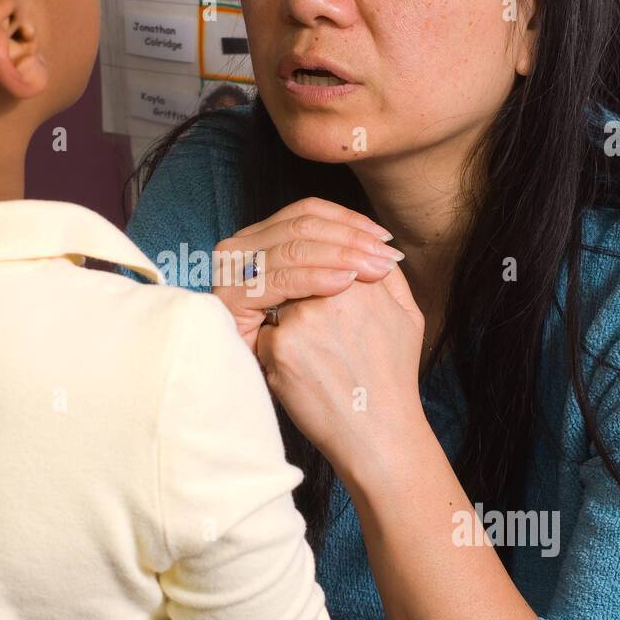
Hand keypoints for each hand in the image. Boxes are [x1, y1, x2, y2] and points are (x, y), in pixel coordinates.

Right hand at [212, 197, 404, 354]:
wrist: (303, 407)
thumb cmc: (324, 362)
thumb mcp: (340, 305)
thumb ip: (351, 267)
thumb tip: (382, 240)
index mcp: (264, 242)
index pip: (308, 213)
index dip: (350, 221)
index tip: (386, 241)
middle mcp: (242, 249)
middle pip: (302, 224)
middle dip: (350, 237)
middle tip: (385, 256)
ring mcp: (233, 272)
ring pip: (294, 246)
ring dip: (340, 253)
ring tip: (374, 268)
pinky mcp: (232, 301)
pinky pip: (281, 279)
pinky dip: (315, 277)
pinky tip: (345, 284)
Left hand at [255, 261, 425, 475]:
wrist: (378, 431)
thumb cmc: (392, 375)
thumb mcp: (408, 316)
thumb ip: (388, 275)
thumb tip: (370, 245)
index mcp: (362, 279)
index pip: (321, 255)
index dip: (317, 274)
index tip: (322, 301)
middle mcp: (331, 293)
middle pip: (295, 274)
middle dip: (298, 296)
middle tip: (319, 330)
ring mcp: (301, 318)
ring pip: (276, 303)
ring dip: (286, 322)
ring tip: (320, 356)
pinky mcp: (280, 346)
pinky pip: (265, 334)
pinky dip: (277, 352)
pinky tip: (305, 375)